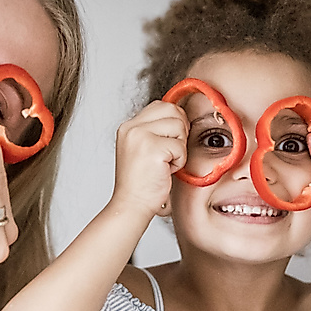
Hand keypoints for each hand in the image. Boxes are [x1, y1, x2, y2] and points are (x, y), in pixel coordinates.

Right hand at [112, 100, 187, 217]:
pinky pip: (181, 146)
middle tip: (169, 153)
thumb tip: (180, 117)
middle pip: (173, 111)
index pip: (161, 105)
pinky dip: (179, 161)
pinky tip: (165, 170)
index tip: (171, 141)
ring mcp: (140, 136)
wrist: (132, 205)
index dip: (174, 121)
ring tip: (165, 163)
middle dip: (180, 132)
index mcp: (129, 126)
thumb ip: (155, 130)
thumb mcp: (141, 149)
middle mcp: (132, 127)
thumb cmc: (140, 183)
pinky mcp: (152, 149)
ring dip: (180, 147)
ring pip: (179, 126)